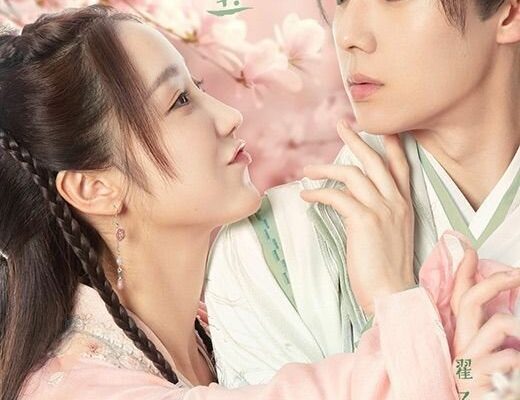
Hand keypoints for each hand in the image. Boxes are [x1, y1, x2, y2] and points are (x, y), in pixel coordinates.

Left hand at [300, 119, 415, 314]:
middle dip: (356, 139)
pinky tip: (306, 196)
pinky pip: (336, 196)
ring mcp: (382, 209)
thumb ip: (379, 213)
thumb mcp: (390, 235)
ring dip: (326, 169)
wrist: (391, 294)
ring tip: (308, 170)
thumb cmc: (386, 269)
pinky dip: (318, 193)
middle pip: (374, 160)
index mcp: (404, 204)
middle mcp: (396, 202)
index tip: (377, 128)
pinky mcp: (364, 220)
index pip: (400, 166)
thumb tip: (353, 201)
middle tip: (341, 124)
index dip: (389, 145)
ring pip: (352, 173)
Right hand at [450, 247, 519, 397]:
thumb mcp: (487, 354)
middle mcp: (461, 346)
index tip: (469, 251)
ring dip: (518, 326)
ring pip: (497, 324)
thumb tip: (501, 308)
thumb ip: (489, 330)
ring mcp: (468, 361)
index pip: (458, 298)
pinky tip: (514, 373)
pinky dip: (519, 360)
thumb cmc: (489, 387)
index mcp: (463, 339)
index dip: (463, 273)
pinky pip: (510, 356)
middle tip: (518, 274)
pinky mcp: (477, 376)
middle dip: (497, 282)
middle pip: (469, 301)